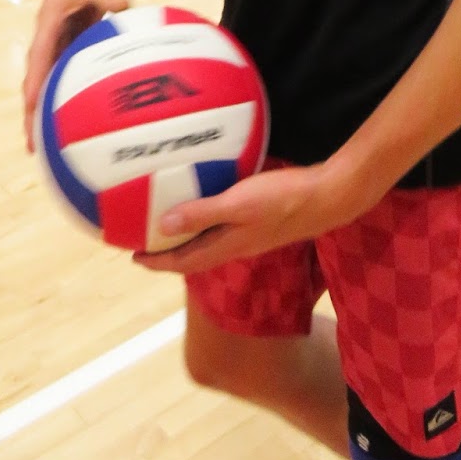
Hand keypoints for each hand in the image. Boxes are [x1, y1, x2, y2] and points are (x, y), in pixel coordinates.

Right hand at [23, 0, 129, 151]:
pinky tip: (86, 114)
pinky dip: (72, 92)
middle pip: (37, 81)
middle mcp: (49, 37)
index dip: (33, 92)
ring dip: (49, 109)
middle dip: (33, 114)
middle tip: (34, 147)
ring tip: (52, 143)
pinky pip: (70, 71)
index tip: (31, 117)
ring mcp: (60, 41)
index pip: (36, 65)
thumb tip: (124, 4)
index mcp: (47, 25)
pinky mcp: (73, 40)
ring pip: (51, 81)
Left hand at [132, 158, 370, 274]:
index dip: (157, 261)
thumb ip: (203, 214)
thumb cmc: (283, 199)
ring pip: (209, 240)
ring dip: (187, 235)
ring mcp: (250, 235)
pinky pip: (224, 225)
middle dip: (168, 250)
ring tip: (169, 221)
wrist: (328, 198)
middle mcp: (235, 245)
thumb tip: (162, 227)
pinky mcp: (261, 221)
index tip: (132, 256)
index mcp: (226, 246)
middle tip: (144, 238)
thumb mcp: (239, 204)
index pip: (183, 261)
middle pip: (193, 254)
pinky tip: (209, 199)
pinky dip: (207, 219)